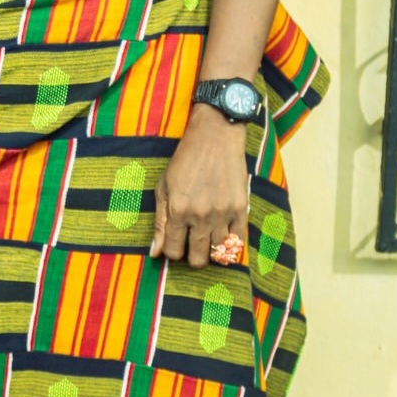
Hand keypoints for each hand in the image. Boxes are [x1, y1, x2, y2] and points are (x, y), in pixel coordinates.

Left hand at [149, 105, 249, 268]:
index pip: (174, 252)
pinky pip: (239, 241)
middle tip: (192, 246)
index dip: (173, 252)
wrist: (215, 137)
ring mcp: (223, 213)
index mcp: (178, 211)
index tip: (176, 244)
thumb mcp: (164, 187)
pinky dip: (231, 244)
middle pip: (198, 259)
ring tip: (208, 237)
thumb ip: (160, 222)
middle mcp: (201, 216)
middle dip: (192, 258)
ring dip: (212, 250)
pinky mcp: (241, 208)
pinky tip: (224, 235)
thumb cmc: (185, 161)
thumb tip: (155, 253)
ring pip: (219, 253)